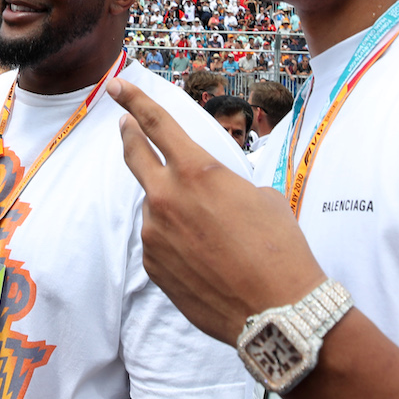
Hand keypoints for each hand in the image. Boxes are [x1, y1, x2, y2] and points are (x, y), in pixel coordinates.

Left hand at [107, 77, 326, 344]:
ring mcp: (155, 234)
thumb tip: (211, 194)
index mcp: (198, 171)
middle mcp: (167, 198)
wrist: (276, 311)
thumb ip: (225, 185)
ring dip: (172, 209)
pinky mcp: (153, 265)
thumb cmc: (279, 249)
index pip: (157, 124)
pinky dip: (175, 243)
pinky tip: (205, 261)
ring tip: (212, 236)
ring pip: (155, 208)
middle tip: (124, 126)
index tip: (118, 86)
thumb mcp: (262, 197)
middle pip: (136, 156)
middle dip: (129, 136)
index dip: (135, 101)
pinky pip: (159, 242)